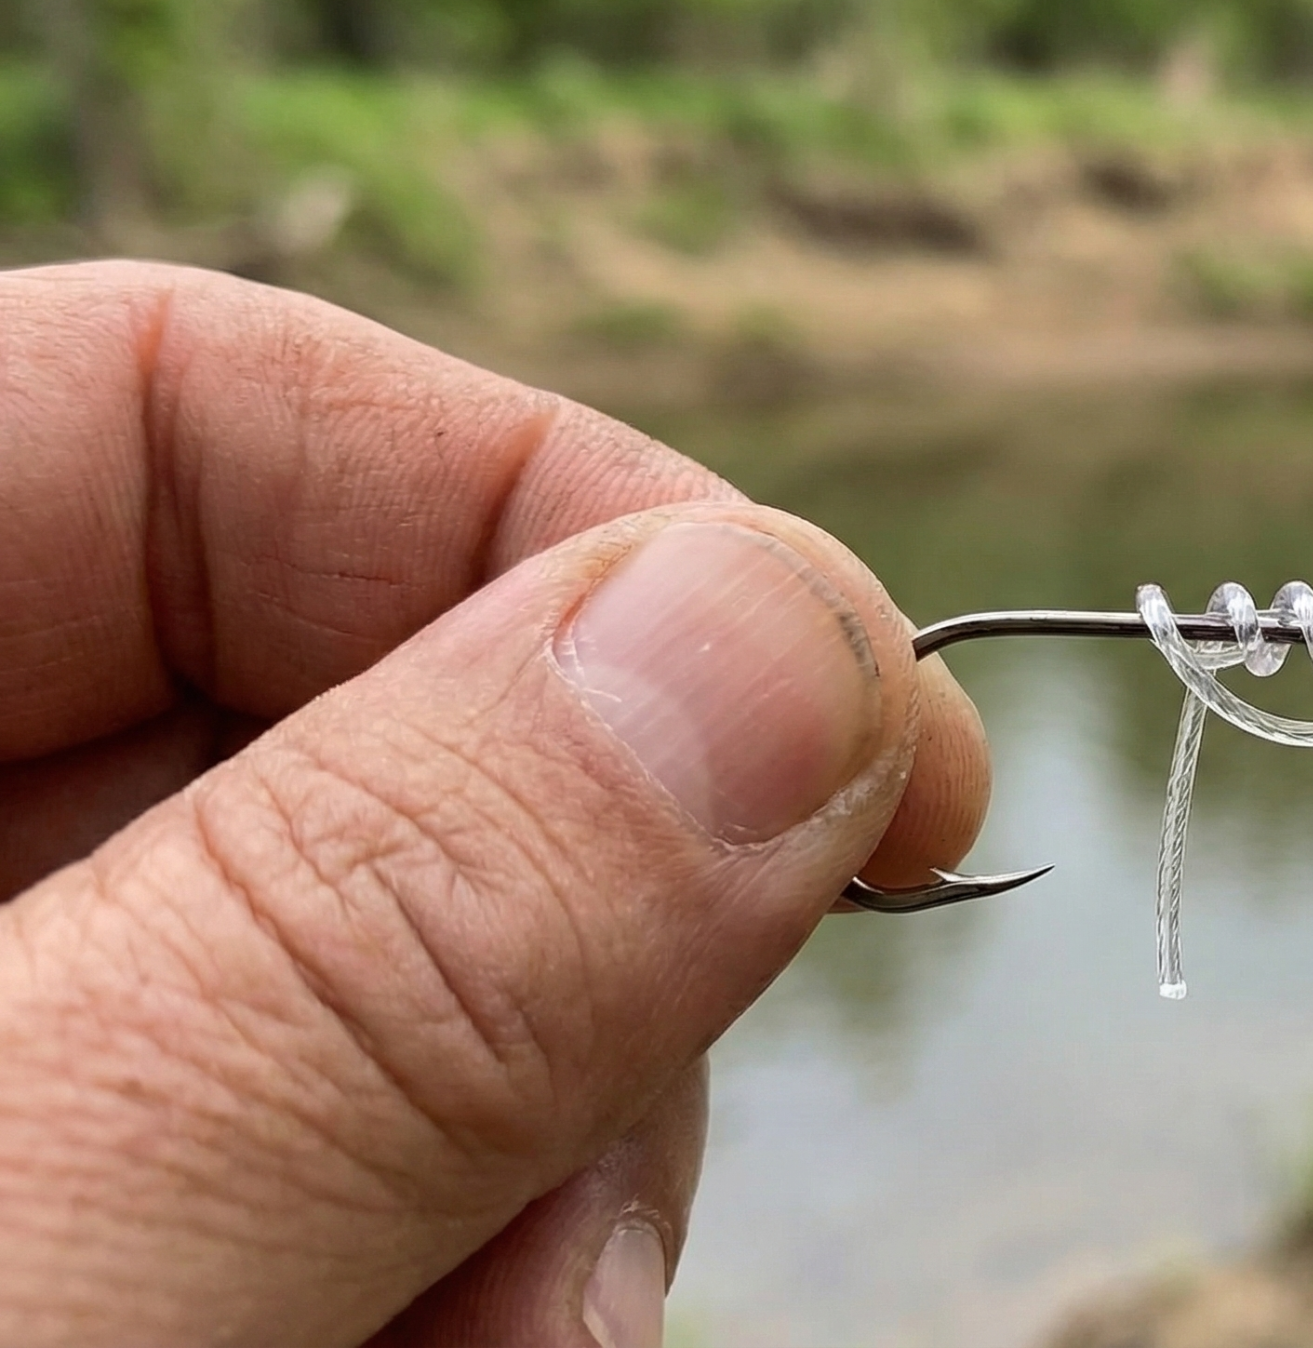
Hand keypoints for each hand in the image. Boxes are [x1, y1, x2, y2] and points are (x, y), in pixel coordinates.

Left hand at [0, 263, 990, 1345]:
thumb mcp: (40, 1269)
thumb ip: (368, 951)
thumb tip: (785, 639)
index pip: (171, 403)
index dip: (552, 513)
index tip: (875, 753)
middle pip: (346, 704)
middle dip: (582, 930)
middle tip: (622, 1201)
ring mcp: (18, 1046)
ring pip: (406, 954)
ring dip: (557, 1148)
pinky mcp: (100, 1210)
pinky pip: (362, 1145)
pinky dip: (480, 1263)